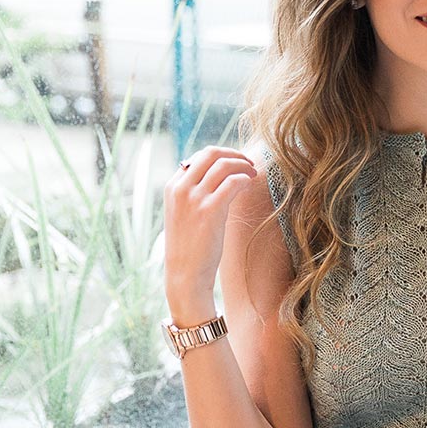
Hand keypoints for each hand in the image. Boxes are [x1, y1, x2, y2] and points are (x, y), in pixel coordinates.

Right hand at [163, 146, 257, 318]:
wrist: (185, 274)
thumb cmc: (190, 247)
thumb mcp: (185, 214)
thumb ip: (195, 194)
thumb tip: (220, 178)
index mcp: (173, 186)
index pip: (199, 156)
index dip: (222, 155)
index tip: (236, 163)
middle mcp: (180, 188)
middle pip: (211, 153)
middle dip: (234, 154)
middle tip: (249, 163)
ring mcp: (193, 198)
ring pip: (223, 165)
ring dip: (243, 165)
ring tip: (254, 174)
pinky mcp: (209, 210)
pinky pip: (232, 182)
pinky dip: (245, 178)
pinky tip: (250, 184)